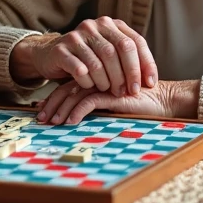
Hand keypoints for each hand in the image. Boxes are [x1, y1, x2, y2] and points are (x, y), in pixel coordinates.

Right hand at [10, 17, 156, 96]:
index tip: (149, 84)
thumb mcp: (107, 53)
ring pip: (99, 61)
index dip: (145, 63)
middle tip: (129, 92)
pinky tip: (90, 87)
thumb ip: (127, 58)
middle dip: (127, 74)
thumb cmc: (86, 59)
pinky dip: (88, 82)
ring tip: (109, 91)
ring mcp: (76, 36)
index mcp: (110, 24)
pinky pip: (79, 69)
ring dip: (107, 81)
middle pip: (118, 50)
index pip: (135, 41)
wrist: (49, 54)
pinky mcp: (61, 50)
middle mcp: (94, 25)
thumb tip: (151, 80)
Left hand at [36, 79, 199, 124]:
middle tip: (40, 118)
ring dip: (61, 110)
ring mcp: (103, 83)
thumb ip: (95, 104)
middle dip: (51, 104)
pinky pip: (89, 102)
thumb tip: (70, 116)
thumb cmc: (138, 105)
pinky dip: (77, 112)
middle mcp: (96, 78)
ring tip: (52, 123)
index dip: (53, 98)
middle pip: (66, 89)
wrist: (162, 101)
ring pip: (74, 95)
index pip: (67, 86)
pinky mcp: (112, 93)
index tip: (40, 110)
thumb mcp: (111, 105)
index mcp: (94, 78)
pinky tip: (70, 123)